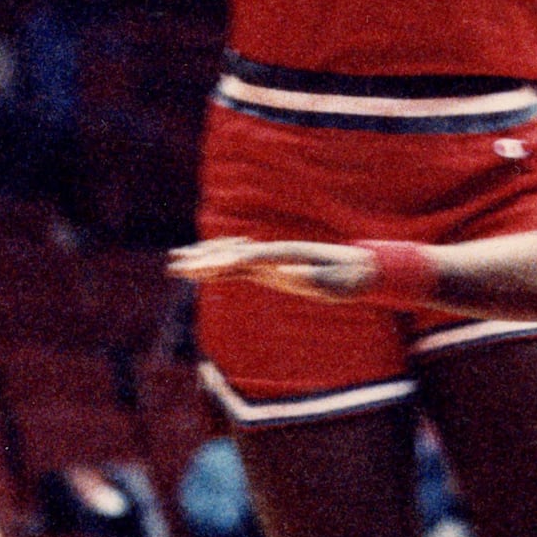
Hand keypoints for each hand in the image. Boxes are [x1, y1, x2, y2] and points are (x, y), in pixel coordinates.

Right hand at [168, 236, 377, 299]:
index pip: (250, 258)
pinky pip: (241, 268)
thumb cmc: (350, 278)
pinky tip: (209, 266)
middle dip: (204, 258)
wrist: (361, 268)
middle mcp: (275, 255)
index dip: (226, 261)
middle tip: (175, 263)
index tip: (203, 268)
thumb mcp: (337, 282)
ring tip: (178, 260)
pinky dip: (221, 264)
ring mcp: (273, 261)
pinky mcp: (274, 270)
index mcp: (287, 255)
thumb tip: (288, 274)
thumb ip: (314, 278)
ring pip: (232, 258)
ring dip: (206, 258)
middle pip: (233, 254)